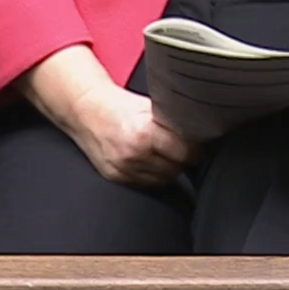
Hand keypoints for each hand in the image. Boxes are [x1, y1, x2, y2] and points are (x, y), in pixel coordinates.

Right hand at [67, 84, 195, 186]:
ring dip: (171, 168)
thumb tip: (203, 129)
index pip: (186, 152)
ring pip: (165, 179)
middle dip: (184, 158)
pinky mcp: (118, 178)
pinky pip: (148, 184)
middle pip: (177, 167)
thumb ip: (174, 122)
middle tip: (184, 146)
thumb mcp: (150, 107)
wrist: (85, 111)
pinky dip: (156, 174)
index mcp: (143, 134)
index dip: (196, 147)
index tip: (198, 142)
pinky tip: (154, 161)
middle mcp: (133, 154)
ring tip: (167, 152)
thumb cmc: (121, 106)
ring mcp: (124, 169)